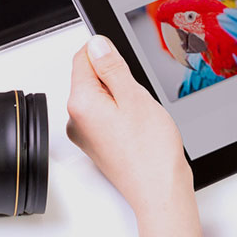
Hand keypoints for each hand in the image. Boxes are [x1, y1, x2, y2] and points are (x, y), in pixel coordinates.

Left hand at [67, 36, 204, 236]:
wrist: (160, 192)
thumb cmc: (151, 152)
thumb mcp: (134, 96)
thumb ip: (111, 67)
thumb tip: (96, 44)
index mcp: (80, 103)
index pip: (81, 58)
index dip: (104, 51)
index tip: (122, 57)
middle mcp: (76, 119)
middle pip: (90, 78)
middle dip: (115, 77)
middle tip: (138, 94)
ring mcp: (86, 134)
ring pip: (100, 97)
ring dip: (121, 96)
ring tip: (140, 115)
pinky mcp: (98, 144)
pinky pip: (106, 116)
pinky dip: (122, 113)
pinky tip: (139, 126)